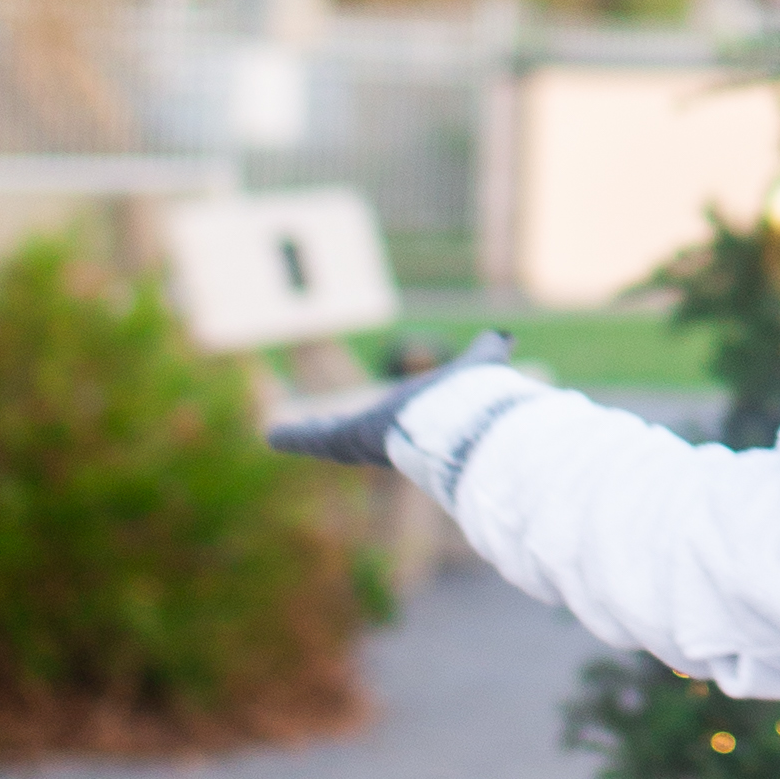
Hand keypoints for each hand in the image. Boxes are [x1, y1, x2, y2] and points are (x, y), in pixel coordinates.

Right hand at [264, 336, 510, 470]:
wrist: (451, 426)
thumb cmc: (466, 398)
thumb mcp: (480, 364)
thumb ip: (490, 351)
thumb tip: (507, 338)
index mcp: (413, 416)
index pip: (396, 417)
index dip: (384, 416)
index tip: (372, 416)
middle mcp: (389, 431)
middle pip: (359, 432)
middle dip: (340, 432)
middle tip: (322, 428)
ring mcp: (364, 439)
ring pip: (330, 439)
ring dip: (308, 438)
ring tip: (281, 436)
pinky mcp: (344, 440)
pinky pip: (314, 439)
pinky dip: (293, 437)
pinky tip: (272, 435)